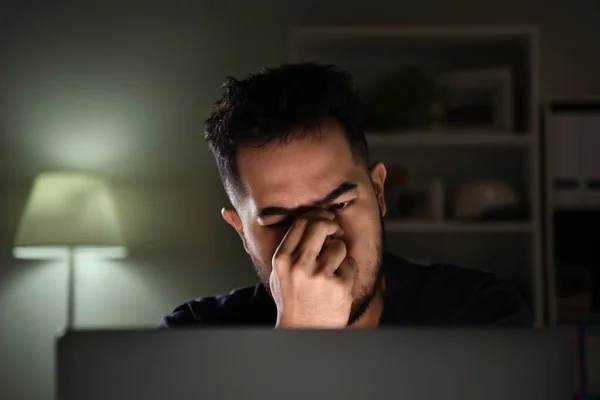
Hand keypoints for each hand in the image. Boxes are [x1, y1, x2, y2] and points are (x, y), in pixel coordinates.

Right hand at [270, 209, 357, 328]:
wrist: (304, 330)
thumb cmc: (292, 300)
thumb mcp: (278, 274)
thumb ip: (290, 249)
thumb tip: (310, 221)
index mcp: (282, 259)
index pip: (302, 223)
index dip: (317, 215)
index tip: (325, 218)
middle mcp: (299, 265)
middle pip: (321, 225)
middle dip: (332, 224)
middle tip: (336, 230)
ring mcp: (320, 275)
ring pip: (339, 245)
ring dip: (340, 254)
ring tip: (332, 270)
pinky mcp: (340, 286)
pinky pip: (351, 263)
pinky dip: (348, 270)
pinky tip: (339, 283)